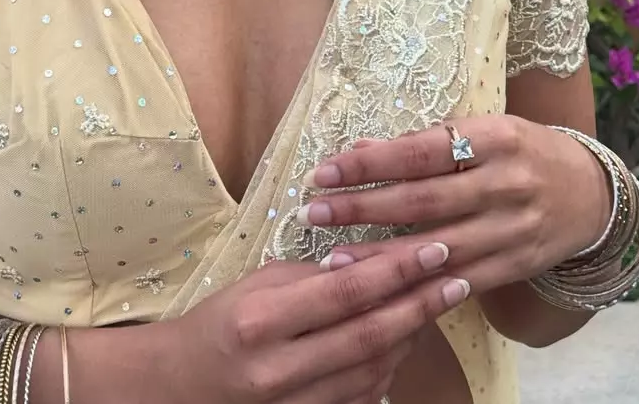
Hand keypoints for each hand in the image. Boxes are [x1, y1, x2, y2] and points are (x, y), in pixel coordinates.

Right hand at [152, 241, 469, 403]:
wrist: (183, 387)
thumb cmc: (220, 322)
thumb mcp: (255, 284)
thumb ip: (308, 276)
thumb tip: (360, 264)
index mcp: (262, 320)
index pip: (345, 291)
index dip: (395, 270)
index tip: (434, 249)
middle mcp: (280, 369)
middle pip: (368, 335)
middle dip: (419, 304)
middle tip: (456, 277)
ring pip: (373, 370)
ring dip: (412, 335)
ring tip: (437, 302)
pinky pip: (363, 396)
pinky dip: (390, 366)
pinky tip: (405, 339)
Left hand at [296, 116, 611, 296]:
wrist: (590, 193)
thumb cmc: (520, 151)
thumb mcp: (481, 130)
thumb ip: (423, 142)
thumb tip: (359, 148)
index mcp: (495, 138)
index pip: (421, 150)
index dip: (370, 162)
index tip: (325, 171)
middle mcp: (505, 184)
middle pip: (423, 200)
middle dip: (362, 208)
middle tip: (313, 212)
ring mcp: (513, 229)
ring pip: (437, 248)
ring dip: (381, 256)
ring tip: (333, 259)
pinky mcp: (516, 266)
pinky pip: (461, 280)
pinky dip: (419, 286)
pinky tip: (384, 290)